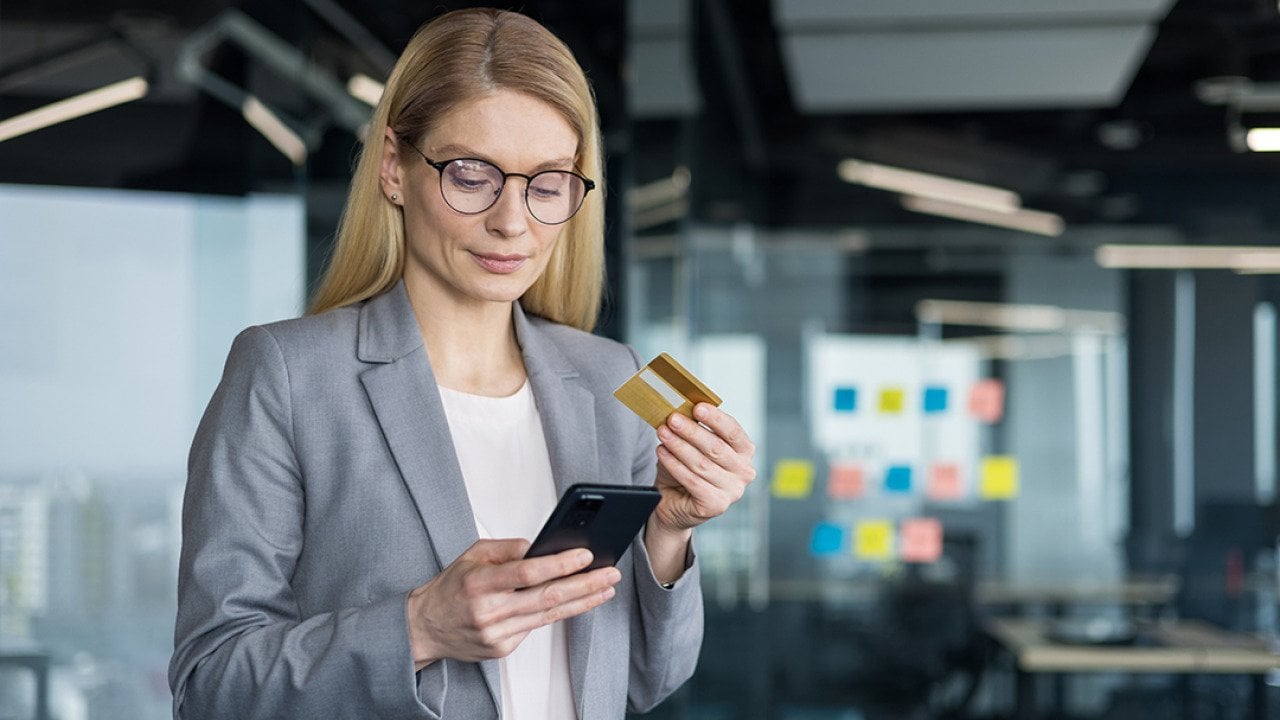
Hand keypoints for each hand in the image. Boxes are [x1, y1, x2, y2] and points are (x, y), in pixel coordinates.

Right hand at [406, 539, 620, 669]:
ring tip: (605, 588)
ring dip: (582, 601)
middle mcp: (489, 610)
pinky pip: (535, 627)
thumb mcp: (471, 555)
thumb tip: (540, 546)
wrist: (424, 628)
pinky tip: (576, 602)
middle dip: (585, 584)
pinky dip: (557, 613)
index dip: (560, 564)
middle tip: (610, 573)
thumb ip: (506, 549)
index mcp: (479, 582)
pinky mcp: (502, 649)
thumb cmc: (451, 587)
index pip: (528, 573)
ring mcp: (496, 634)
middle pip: (547, 597)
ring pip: (549, 616)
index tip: (586, 555)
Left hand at [652, 403, 755, 532]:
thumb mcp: (691, 445)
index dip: (716, 418)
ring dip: (679, 446)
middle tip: (672, 419)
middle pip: (716, 447)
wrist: (674, 502)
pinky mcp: (716, 505)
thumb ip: (693, 428)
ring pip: (702, 464)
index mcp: (744, 452)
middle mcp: (744, 472)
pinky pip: (692, 481)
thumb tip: (681, 409)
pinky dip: (674, 465)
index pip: (733, 432)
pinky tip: (662, 452)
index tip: (697, 408)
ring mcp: (733, 491)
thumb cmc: (686, 468)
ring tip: (662, 433)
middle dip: (692, 431)